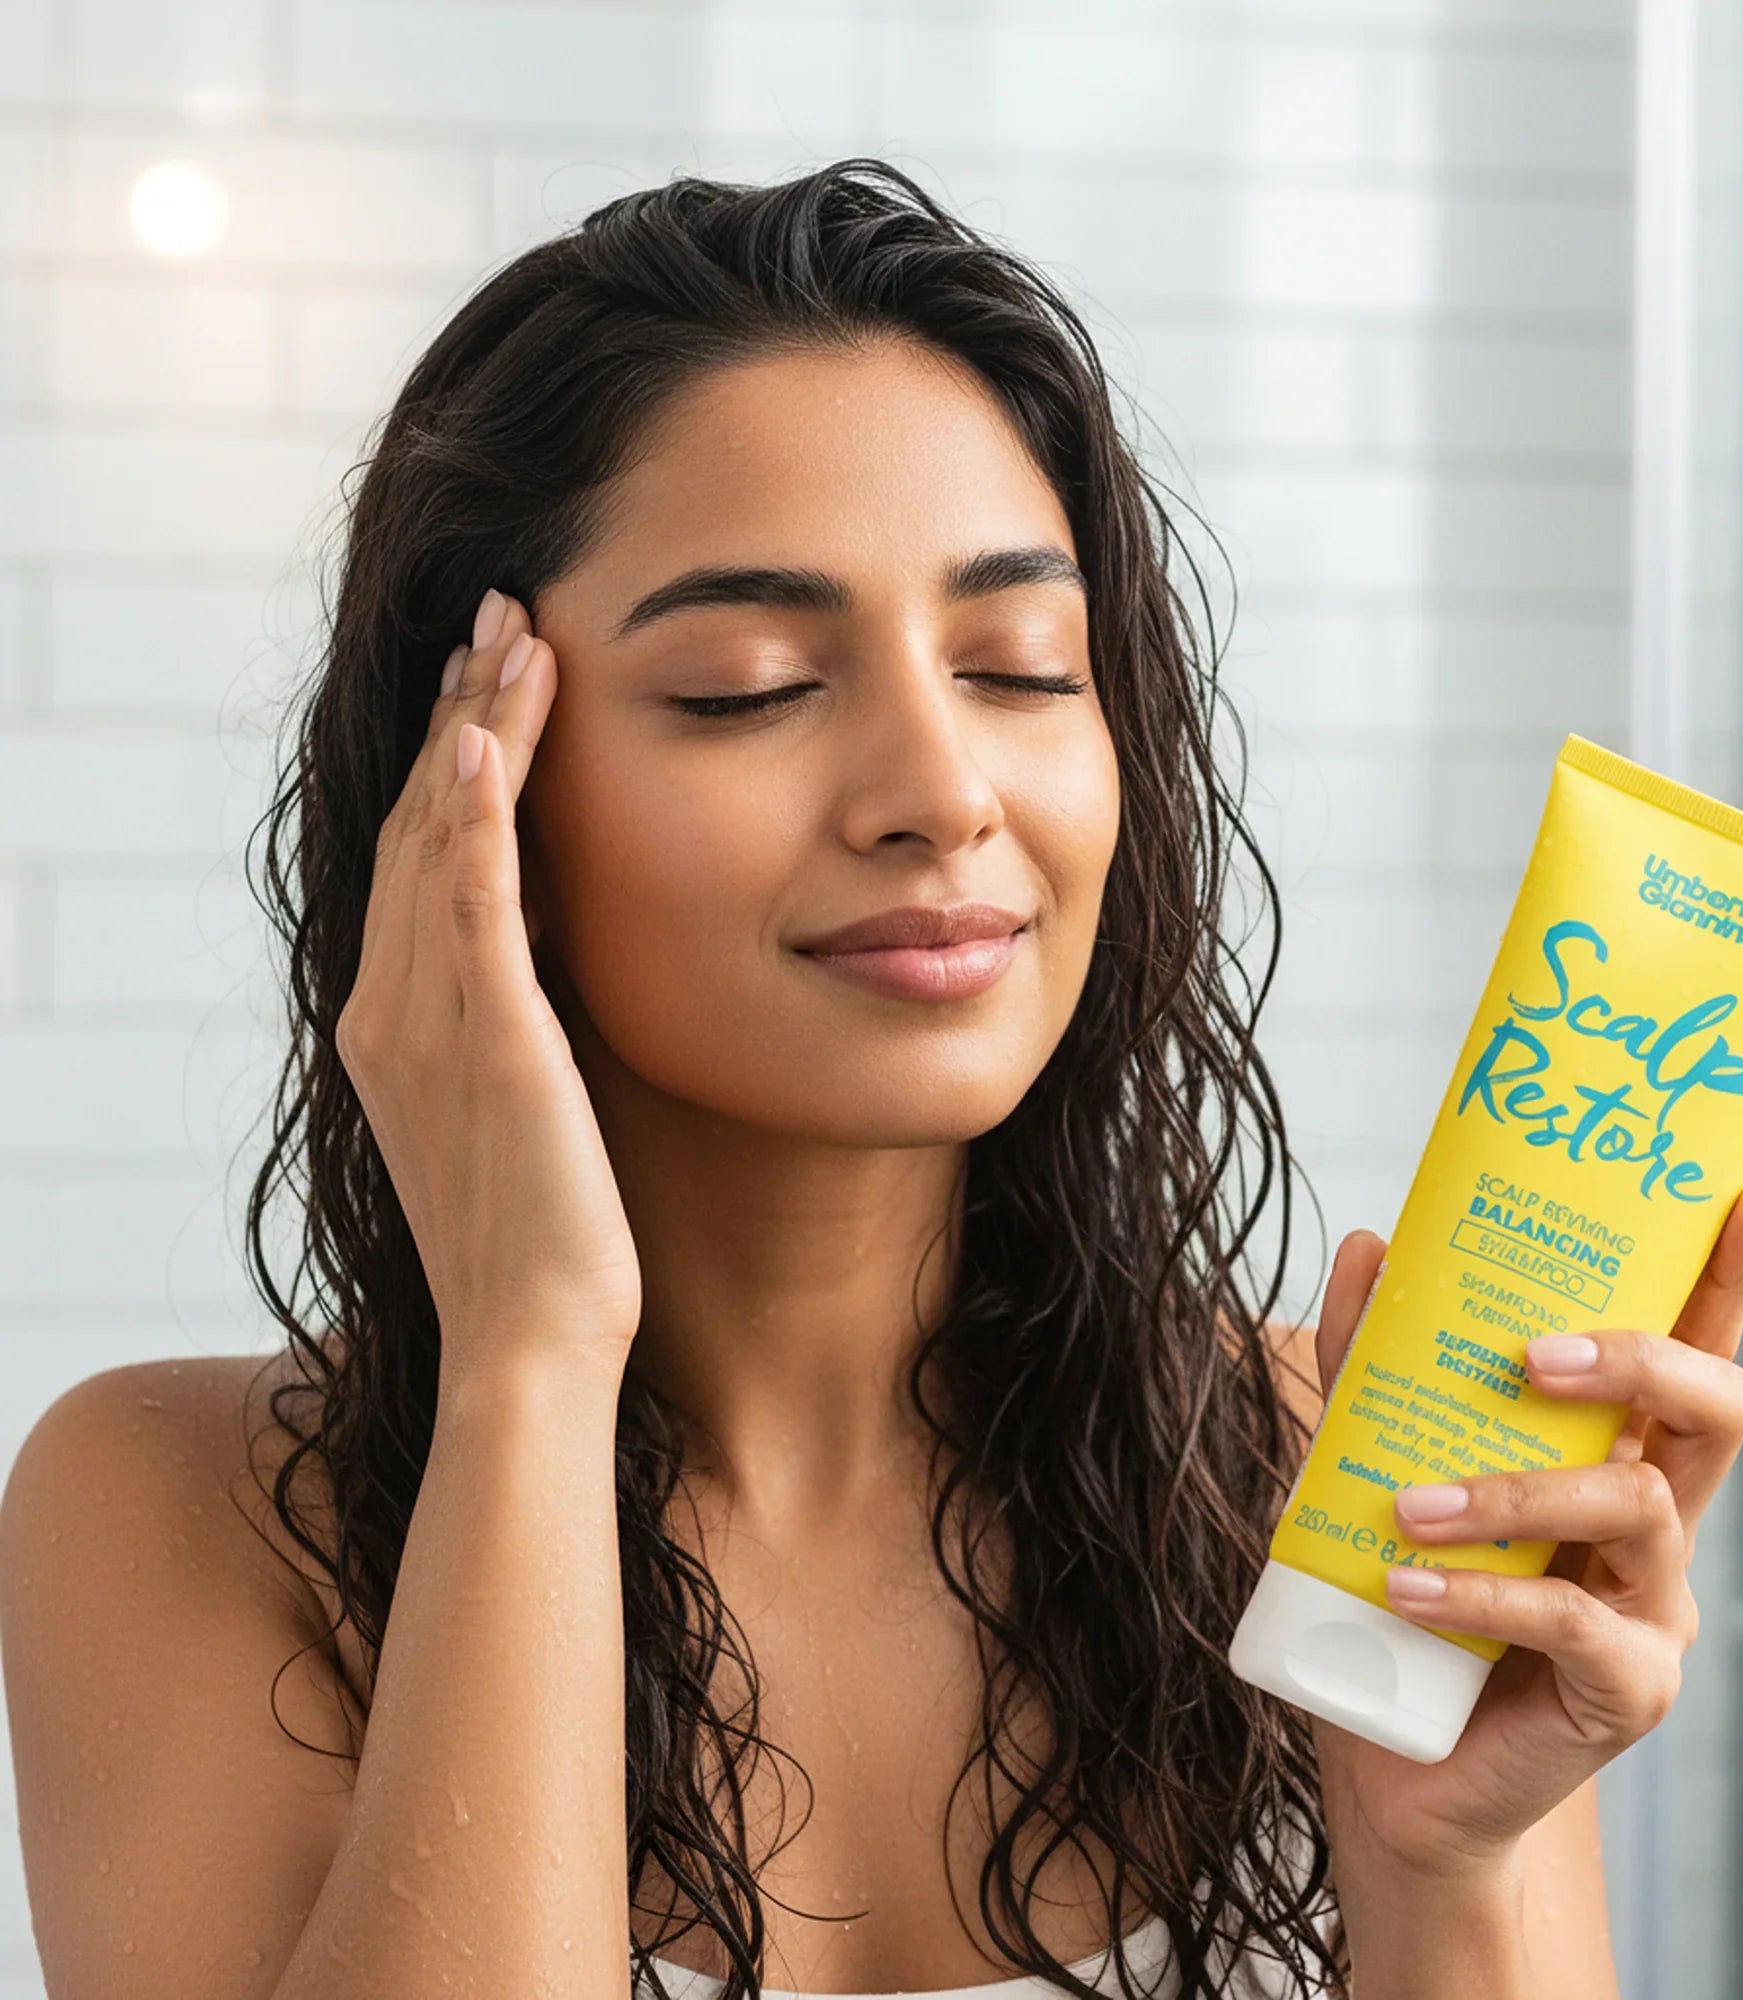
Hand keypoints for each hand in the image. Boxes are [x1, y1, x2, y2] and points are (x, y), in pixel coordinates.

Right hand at [335, 588, 643, 1386]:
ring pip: (441, 840)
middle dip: (464, 712)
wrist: (533, 1340)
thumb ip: (515, 1025)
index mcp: (396, 1024)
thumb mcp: (519, 1108)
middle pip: (419, 825)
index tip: (492, 683)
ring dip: (481, 729)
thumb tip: (551, 962)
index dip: (451, 761)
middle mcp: (389, 1009)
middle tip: (500, 618)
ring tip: (518, 636)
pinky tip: (490, 739)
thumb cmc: (546, 1239)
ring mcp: (428, 1023)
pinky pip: (471, 904)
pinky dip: (472, 816)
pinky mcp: (489, 1042)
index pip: (420, 859)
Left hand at [1305, 1178, 1742, 1878]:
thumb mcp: (1374, 1468)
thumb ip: (1377, 1365)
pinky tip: (1404, 1585)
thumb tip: (1371, 1245)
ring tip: (1408, 1503)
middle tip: (1537, 1355)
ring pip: (1636, 1508)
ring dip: (1514, 1490)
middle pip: (1716, 1411)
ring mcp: (1655, 1606)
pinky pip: (1575, 1619)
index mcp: (1612, 1455)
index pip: (1690, 1351)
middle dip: (1642, 1360)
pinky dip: (1483, 1592)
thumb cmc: (1403, 1603)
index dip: (1727, 1278)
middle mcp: (1654, 1521)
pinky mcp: (1629, 1688)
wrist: (1393, 1762)